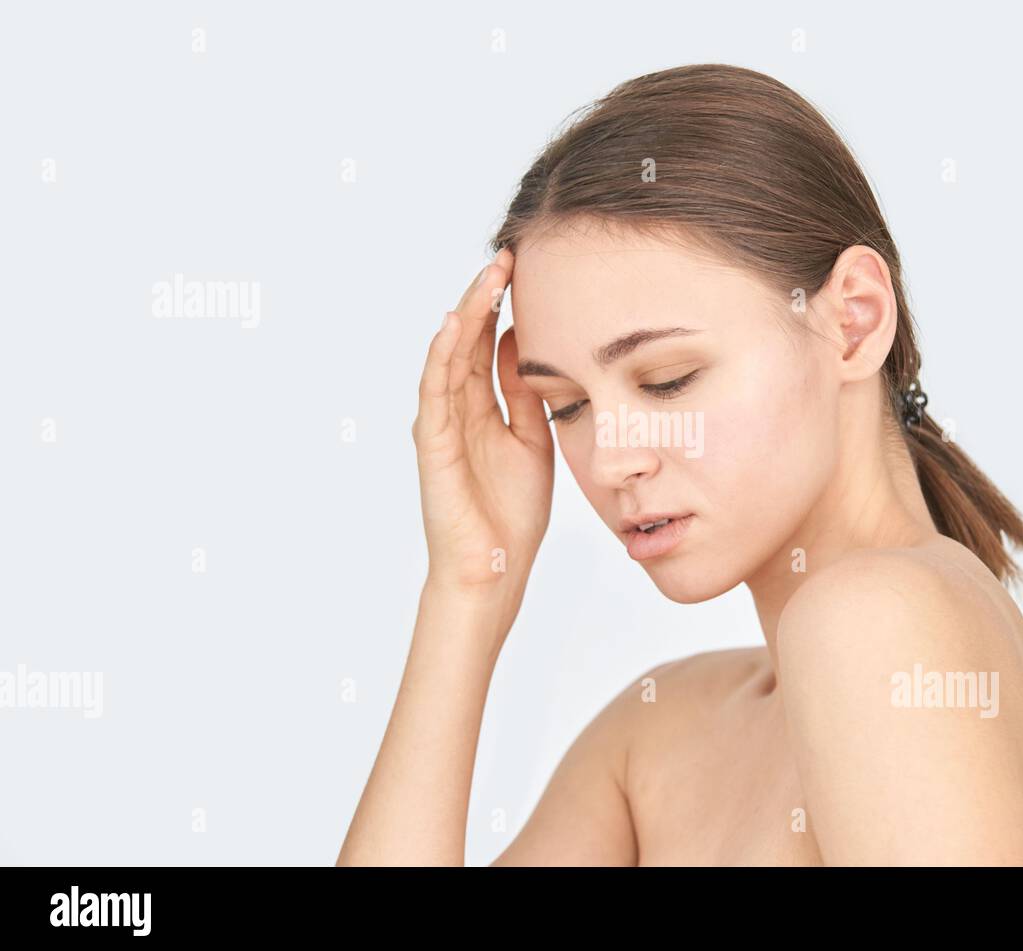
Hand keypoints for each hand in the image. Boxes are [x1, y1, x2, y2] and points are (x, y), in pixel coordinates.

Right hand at [413, 248, 553, 600]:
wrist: (494, 567)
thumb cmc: (512, 512)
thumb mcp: (533, 440)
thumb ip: (527, 396)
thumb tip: (526, 346)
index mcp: (482, 408)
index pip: (487, 344)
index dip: (502, 307)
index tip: (524, 268)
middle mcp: (456, 410)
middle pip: (466, 340)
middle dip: (485, 297)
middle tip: (507, 255)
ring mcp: (441, 424)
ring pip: (448, 356)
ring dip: (466, 314)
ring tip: (488, 276)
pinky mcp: (432, 444)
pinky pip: (433, 392)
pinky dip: (440, 356)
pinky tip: (452, 324)